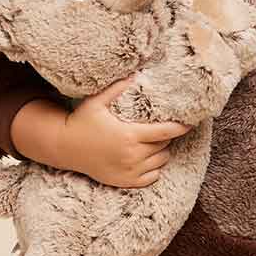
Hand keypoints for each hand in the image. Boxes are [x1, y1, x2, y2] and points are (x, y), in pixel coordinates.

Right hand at [60, 74, 191, 188]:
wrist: (64, 148)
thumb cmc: (81, 121)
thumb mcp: (96, 102)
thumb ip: (117, 88)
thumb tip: (135, 74)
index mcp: (128, 135)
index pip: (165, 132)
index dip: (180, 127)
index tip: (190, 122)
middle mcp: (132, 156)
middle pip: (164, 145)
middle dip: (166, 137)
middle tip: (162, 128)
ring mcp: (129, 171)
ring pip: (160, 161)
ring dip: (161, 151)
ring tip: (153, 142)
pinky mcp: (125, 181)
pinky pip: (152, 177)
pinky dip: (154, 168)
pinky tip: (147, 158)